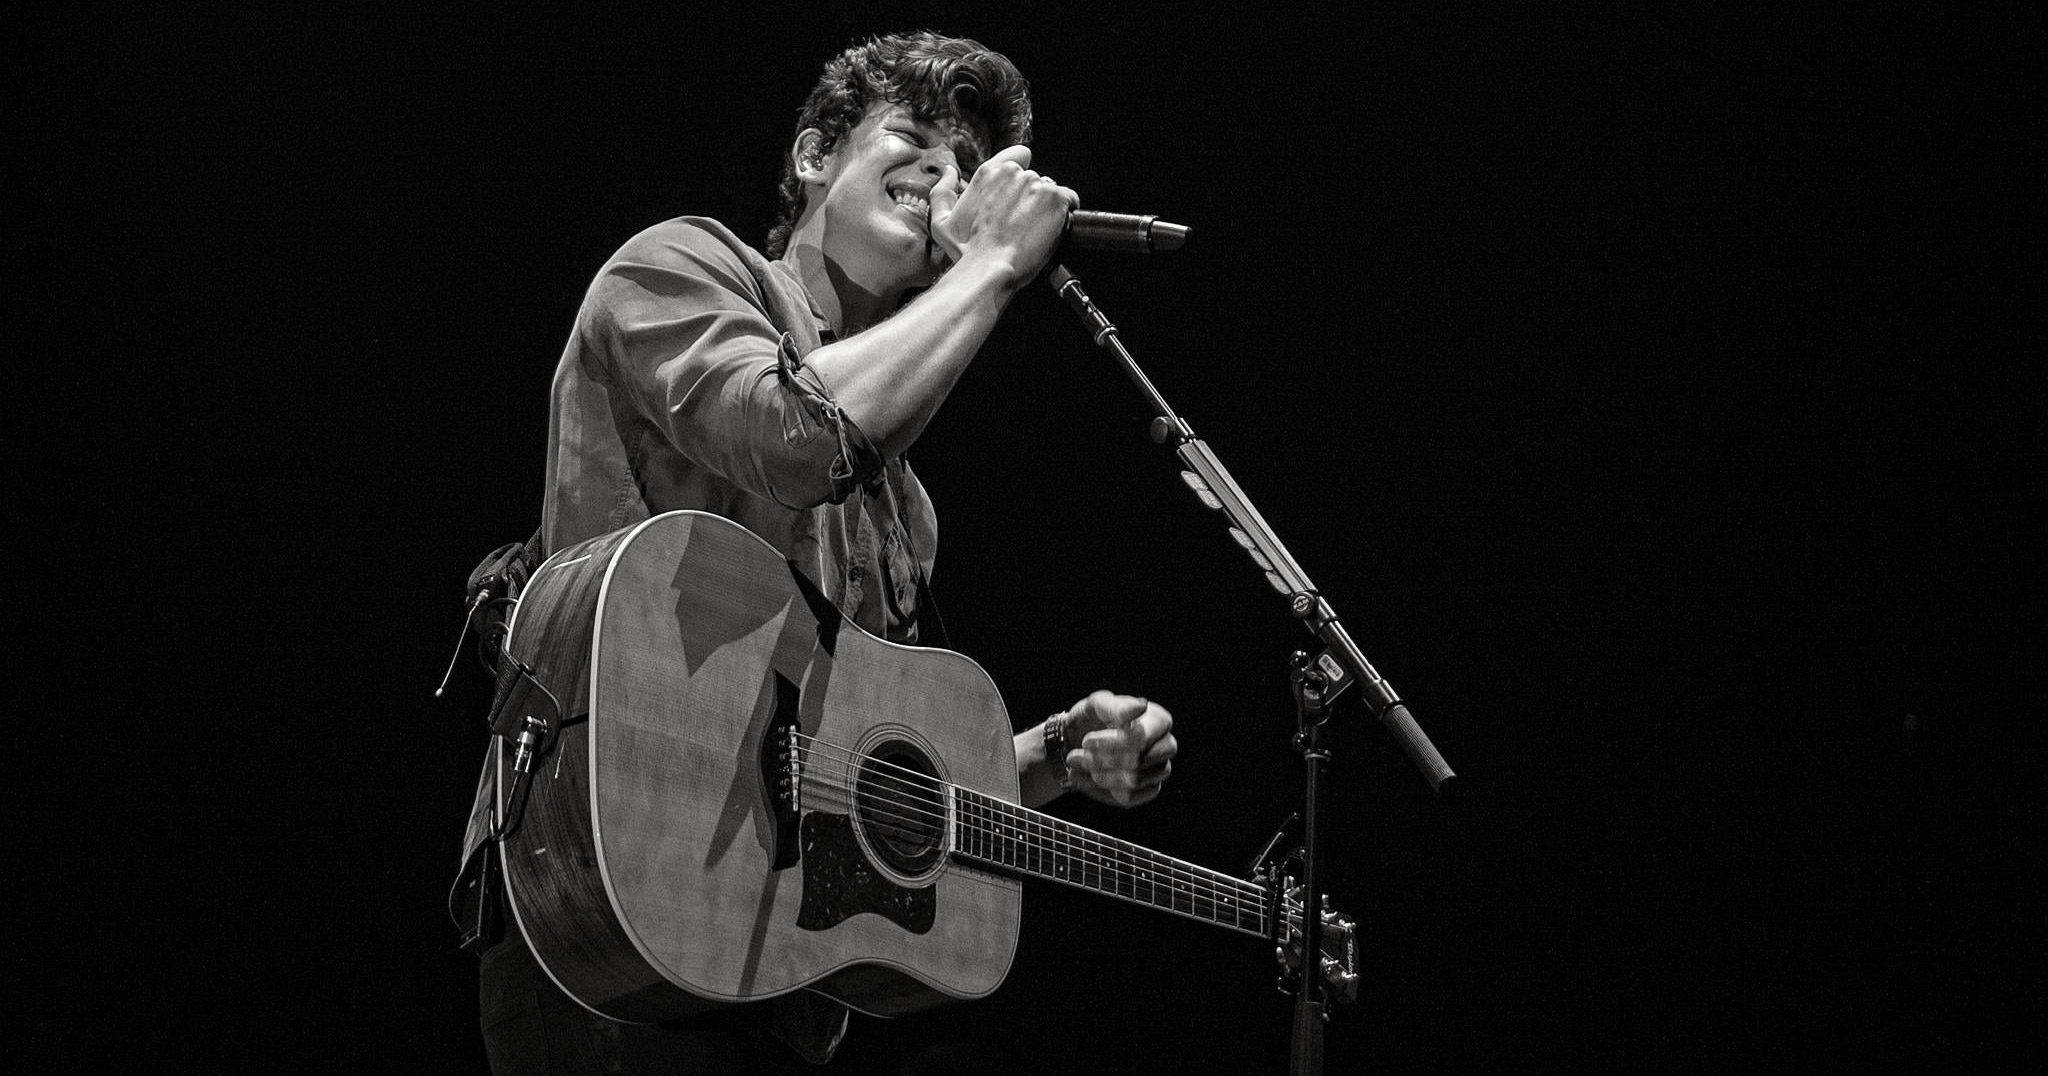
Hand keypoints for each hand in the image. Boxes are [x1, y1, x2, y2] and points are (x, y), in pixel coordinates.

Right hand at [928, 145, 1076, 284]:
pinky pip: (1070, 200)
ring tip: (1035, 231)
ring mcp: (1036, 184)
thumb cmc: (967, 251)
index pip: (1018, 156)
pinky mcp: (1055, 198)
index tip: (1021, 194)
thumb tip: (948, 173)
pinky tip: (1053, 229)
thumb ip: (942, 193)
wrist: (990, 268)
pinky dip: (1066, 213)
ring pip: (1051, 190)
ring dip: (1047, 208)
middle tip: (1023, 223)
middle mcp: (1013, 173)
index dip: (1023, 174)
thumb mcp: (942, 223)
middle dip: (1032, 198)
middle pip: (1036, 179)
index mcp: (988, 173)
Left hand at [1058, 690, 1175, 806]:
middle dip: (1104, 760)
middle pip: (1140, 761)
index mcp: (1158, 720)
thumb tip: (1141, 706)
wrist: (1077, 741)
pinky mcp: (1149, 790)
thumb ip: (1117, 706)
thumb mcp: (1097, 706)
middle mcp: (1166, 745)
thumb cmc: (1092, 719)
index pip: (1143, 738)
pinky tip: (1088, 777)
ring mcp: (1160, 769)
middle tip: (1078, 755)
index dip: (1112, 743)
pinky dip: (1103, 788)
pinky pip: (1130, 797)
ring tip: (1079, 763)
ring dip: (1100, 774)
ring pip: (1134, 781)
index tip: (1086, 742)